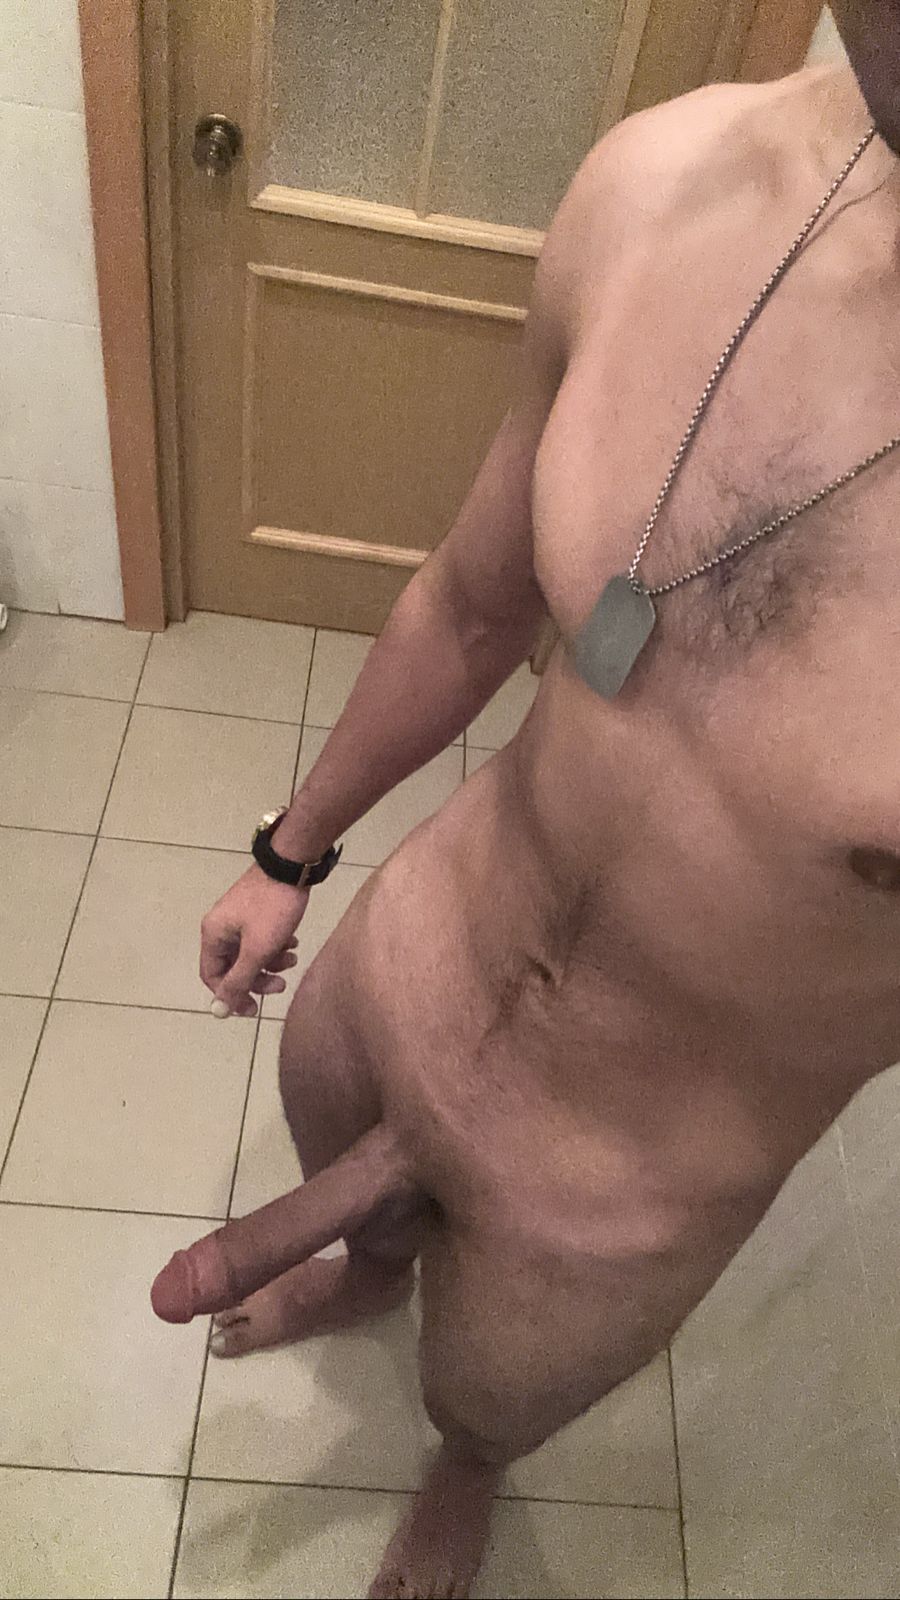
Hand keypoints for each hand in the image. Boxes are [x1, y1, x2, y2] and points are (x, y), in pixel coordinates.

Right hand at [200, 865, 308, 1017]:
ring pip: (251, 953)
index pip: (212, 976)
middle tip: (281, 985)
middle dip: (258, 978)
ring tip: (292, 958)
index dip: (231, 996)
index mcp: (213, 934)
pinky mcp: (256, 910)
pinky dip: (276, 945)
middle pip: (233, 966)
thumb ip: (238, 980)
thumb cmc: (272, 909)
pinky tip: (294, 942)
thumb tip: (219, 1010)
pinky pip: (261, 937)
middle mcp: (221, 926)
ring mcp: (239, 917)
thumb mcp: (257, 950)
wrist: (292, 864)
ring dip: (271, 962)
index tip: (253, 1008)